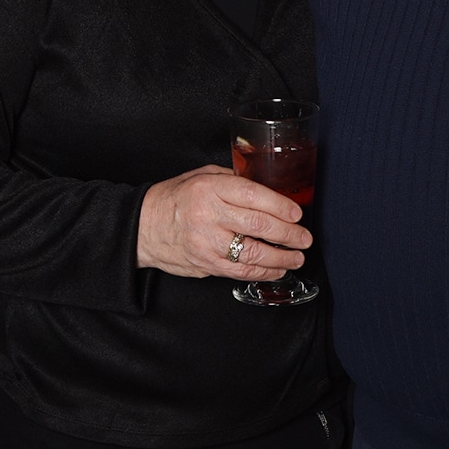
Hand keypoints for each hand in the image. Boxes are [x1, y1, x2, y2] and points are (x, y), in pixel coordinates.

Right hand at [137, 165, 310, 281]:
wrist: (143, 226)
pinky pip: (240, 271)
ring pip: (252, 253)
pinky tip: (276, 269)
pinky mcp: (206, 264)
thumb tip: (267, 188)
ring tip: (297, 257)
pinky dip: (262, 272)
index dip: (281, 206)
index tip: (297, 213)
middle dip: (288, 234)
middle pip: (259, 225)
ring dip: (281, 258)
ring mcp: (207, 243)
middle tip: (304, 238)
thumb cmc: (175, 198)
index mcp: (210, 189)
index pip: (254, 196)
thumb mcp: (203, 176)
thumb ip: (233, 180)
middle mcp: (209, 215)